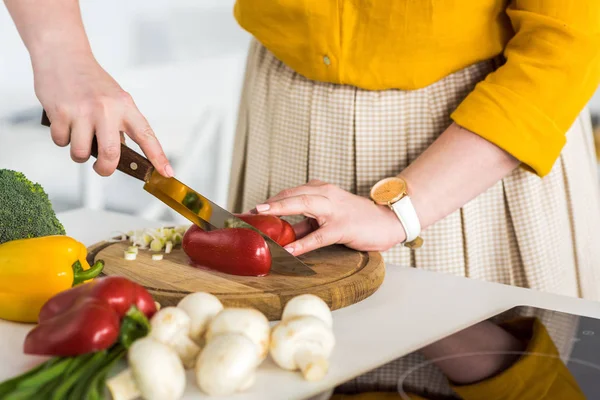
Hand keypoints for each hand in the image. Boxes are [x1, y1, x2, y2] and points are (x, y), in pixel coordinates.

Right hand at [32, 50, 172, 176]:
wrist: (62, 55)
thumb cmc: (90, 80)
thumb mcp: (115, 99)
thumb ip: (120, 124)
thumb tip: (119, 154)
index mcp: (125, 106)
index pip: (146, 135)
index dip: (158, 157)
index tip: (166, 172)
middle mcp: (106, 109)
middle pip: (111, 154)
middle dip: (105, 169)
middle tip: (102, 168)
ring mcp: (82, 111)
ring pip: (81, 153)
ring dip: (79, 154)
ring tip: (79, 139)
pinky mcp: (60, 113)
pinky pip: (61, 142)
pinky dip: (62, 139)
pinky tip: (65, 124)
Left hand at [254, 180, 405, 255]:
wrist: (387, 221)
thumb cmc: (355, 220)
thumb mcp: (326, 219)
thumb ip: (305, 225)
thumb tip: (280, 237)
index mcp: (320, 190)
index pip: (290, 193)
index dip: (269, 201)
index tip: (250, 211)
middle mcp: (326, 194)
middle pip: (292, 194)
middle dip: (269, 202)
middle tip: (249, 211)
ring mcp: (334, 210)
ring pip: (303, 205)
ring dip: (280, 210)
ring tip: (261, 217)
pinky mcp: (343, 227)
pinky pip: (319, 235)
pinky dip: (302, 243)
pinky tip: (289, 250)